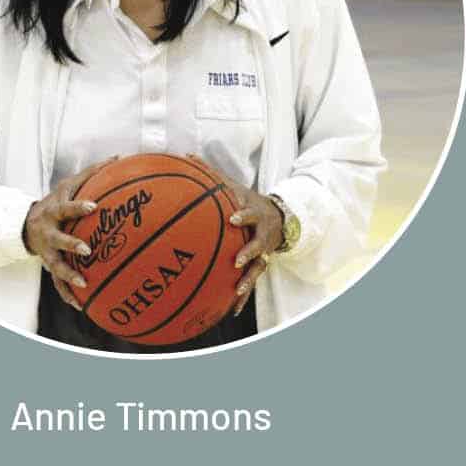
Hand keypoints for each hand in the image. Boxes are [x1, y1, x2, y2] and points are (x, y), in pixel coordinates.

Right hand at [22, 156, 117, 309]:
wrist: (26, 223)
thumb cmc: (56, 201)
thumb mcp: (68, 185)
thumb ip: (92, 173)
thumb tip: (119, 157)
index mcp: (53, 211)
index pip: (65, 208)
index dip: (78, 207)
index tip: (93, 206)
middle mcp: (48, 233)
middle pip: (57, 240)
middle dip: (70, 245)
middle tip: (87, 250)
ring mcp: (47, 252)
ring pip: (55, 266)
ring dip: (69, 276)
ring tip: (85, 284)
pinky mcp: (48, 265)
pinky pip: (57, 283)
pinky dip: (68, 294)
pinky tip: (82, 305)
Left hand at [186, 154, 282, 316]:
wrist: (280, 218)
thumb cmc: (248, 201)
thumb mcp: (234, 185)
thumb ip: (210, 173)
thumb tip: (185, 154)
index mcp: (252, 212)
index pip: (249, 212)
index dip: (243, 215)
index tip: (233, 218)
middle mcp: (260, 233)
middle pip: (257, 243)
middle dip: (249, 251)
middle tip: (236, 259)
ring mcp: (262, 251)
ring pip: (257, 267)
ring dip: (247, 278)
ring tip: (236, 288)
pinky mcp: (260, 265)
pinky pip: (251, 282)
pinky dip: (241, 296)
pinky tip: (230, 310)